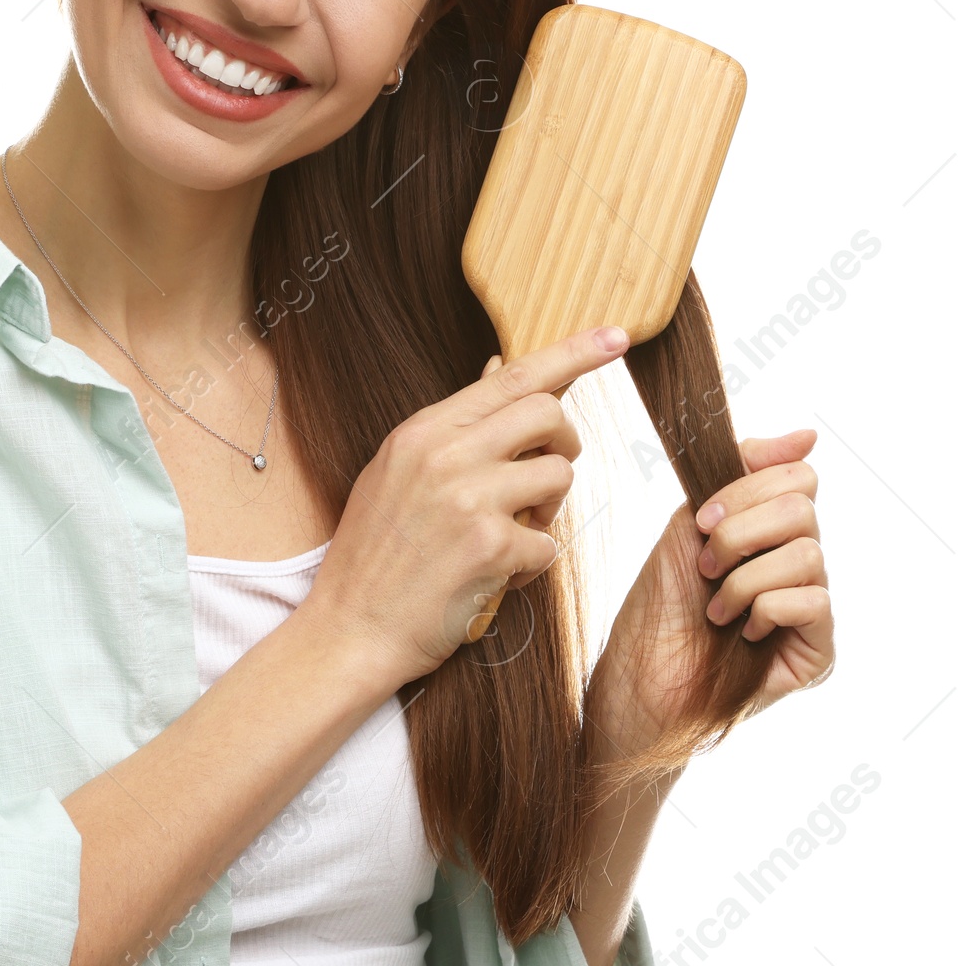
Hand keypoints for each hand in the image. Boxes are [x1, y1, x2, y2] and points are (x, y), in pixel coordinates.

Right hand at [303, 324, 630, 690]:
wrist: (348, 629)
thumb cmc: (374, 557)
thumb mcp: (396, 473)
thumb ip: (451, 427)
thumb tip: (499, 367)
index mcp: (422, 431)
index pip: (512, 375)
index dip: (573, 353)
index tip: (616, 336)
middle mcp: (445, 454)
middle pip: (548, 414)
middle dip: (563, 443)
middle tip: (543, 477)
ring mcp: (468, 499)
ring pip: (559, 476)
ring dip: (547, 510)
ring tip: (508, 535)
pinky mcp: (490, 548)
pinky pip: (548, 544)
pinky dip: (530, 567)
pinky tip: (493, 578)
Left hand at [590, 427, 834, 757]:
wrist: (639, 675)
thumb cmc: (660, 604)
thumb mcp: (691, 523)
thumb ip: (743, 472)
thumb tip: (809, 435)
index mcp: (772, 529)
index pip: (797, 476)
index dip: (747, 489)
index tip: (703, 518)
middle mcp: (800, 564)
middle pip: (803, 508)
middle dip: (739, 532)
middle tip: (705, 565)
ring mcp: (813, 607)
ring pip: (808, 553)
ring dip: (744, 577)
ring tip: (716, 606)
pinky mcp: (819, 650)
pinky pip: (815, 601)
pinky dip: (764, 608)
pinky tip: (741, 632)